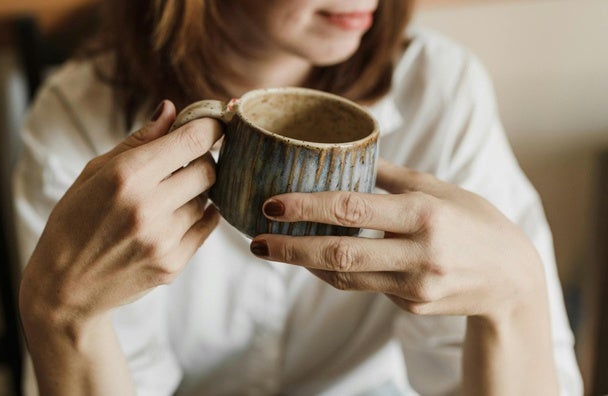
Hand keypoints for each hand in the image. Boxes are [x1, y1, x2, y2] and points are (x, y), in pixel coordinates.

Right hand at [19, 100, 221, 336]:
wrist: (65, 287)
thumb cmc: (74, 221)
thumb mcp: (94, 172)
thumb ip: (138, 140)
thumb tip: (170, 109)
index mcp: (126, 175)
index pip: (192, 140)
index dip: (211, 127)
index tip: (213, 124)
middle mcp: (149, 206)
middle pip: (209, 168)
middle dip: (203, 159)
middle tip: (185, 163)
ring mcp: (164, 239)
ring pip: (209, 198)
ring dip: (197, 191)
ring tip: (168, 196)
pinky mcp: (174, 263)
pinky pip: (207, 226)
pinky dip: (200, 215)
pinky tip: (176, 215)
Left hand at [249, 160, 546, 321]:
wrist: (512, 279)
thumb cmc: (475, 221)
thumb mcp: (440, 189)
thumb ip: (393, 176)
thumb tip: (349, 154)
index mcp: (424, 214)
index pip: (353, 209)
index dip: (307, 207)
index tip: (272, 204)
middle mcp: (419, 253)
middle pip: (340, 253)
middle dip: (291, 249)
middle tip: (255, 242)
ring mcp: (415, 286)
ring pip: (346, 277)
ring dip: (305, 264)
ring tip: (274, 250)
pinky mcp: (411, 306)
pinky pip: (364, 288)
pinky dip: (337, 273)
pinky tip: (317, 260)